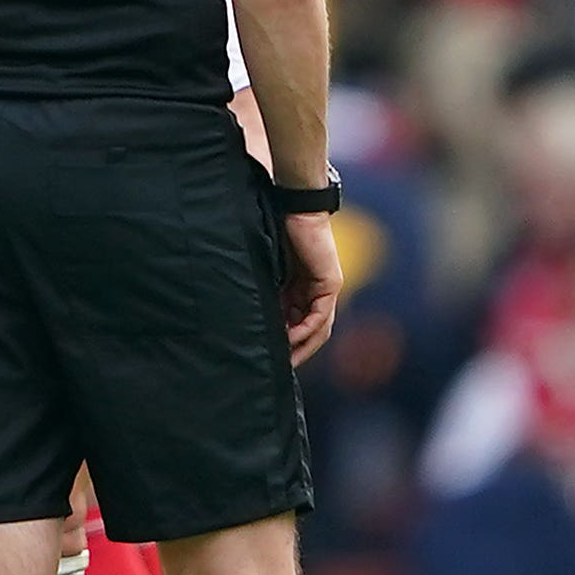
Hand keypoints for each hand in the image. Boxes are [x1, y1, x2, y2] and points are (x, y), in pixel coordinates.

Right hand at [277, 211, 342, 365]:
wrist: (293, 206)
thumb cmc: (275, 229)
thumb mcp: (265, 268)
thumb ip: (264, 289)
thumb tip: (244, 310)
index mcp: (299, 286)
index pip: (296, 322)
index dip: (285, 341)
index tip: (269, 356)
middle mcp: (316, 290)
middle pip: (310, 330)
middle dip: (296, 350)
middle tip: (279, 368)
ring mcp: (326, 288)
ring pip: (318, 327)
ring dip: (303, 345)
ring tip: (286, 360)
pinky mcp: (330, 283)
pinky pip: (320, 315)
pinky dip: (306, 329)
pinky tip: (291, 338)